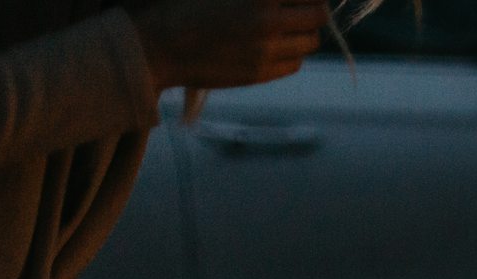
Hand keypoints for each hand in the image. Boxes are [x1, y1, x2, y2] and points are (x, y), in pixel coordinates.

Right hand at [134, 0, 327, 91]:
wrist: (158, 45)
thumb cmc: (183, 6)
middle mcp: (268, 22)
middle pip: (318, 17)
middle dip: (313, 10)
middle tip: (300, 7)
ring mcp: (267, 51)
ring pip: (310, 43)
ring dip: (303, 33)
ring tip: (286, 27)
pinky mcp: (260, 74)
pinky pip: (295, 64)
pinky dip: (292, 54)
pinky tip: (274, 46)